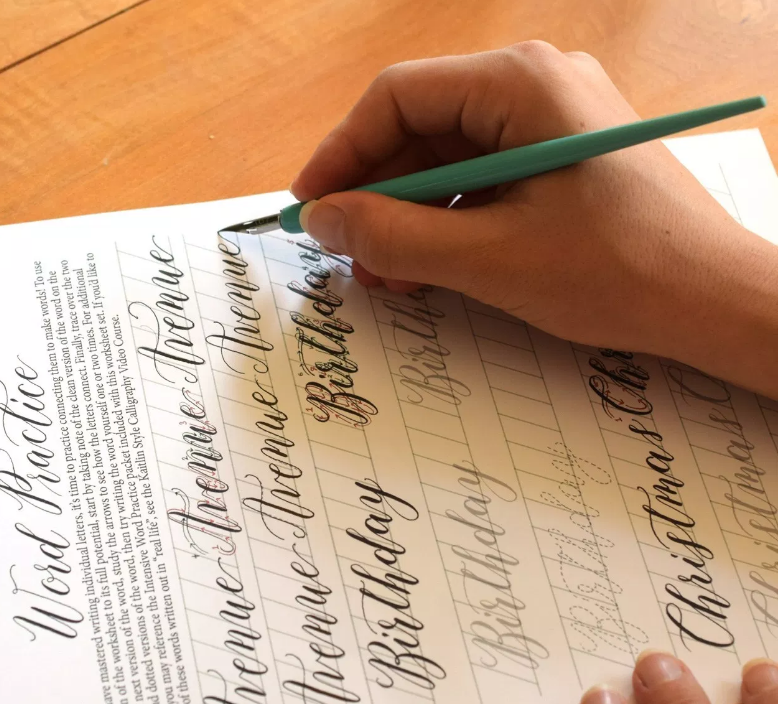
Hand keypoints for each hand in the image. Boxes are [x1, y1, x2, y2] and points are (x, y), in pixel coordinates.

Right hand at [291, 45, 777, 397]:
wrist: (710, 301)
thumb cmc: (612, 272)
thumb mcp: (488, 258)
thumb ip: (395, 236)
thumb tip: (322, 220)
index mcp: (519, 84)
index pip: (398, 97)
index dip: (343, 153)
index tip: (311, 209)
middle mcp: (534, 87)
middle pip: (421, 128)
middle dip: (377, 195)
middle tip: (347, 254)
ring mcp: (550, 124)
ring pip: (448, 161)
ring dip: (409, 218)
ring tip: (385, 275)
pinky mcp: (558, 162)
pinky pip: (481, 183)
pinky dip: (447, 224)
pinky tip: (429, 268)